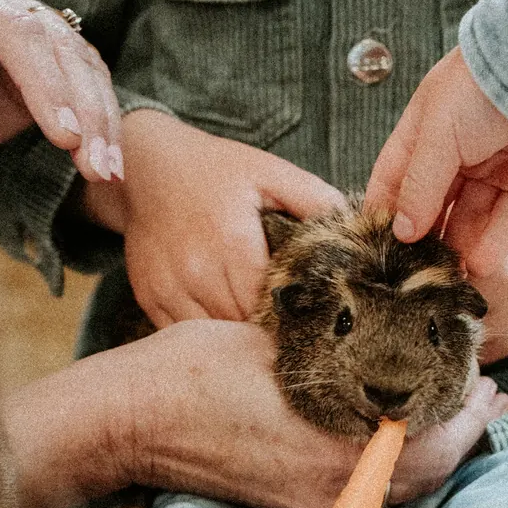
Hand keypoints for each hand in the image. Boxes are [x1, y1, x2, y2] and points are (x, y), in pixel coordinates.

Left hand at [0, 0, 123, 180]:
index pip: (13, 31)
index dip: (45, 83)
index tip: (65, 137)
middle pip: (56, 44)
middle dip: (83, 108)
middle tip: (97, 166)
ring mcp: (23, 20)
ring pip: (80, 61)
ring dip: (100, 118)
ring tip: (107, 172)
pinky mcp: (43, 53)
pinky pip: (84, 79)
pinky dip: (99, 119)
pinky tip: (108, 159)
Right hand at [87, 109, 344, 323]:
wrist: (146, 166)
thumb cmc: (216, 169)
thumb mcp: (270, 173)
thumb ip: (316, 200)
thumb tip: (361, 224)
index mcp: (235, 244)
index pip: (272, 306)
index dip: (293, 319)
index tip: (310, 324)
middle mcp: (198, 271)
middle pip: (243, 328)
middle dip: (267, 335)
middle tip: (290, 339)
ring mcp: (170, 287)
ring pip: (213, 338)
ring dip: (235, 341)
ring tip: (257, 340)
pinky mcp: (149, 297)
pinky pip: (182, 336)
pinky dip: (205, 339)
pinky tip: (221, 333)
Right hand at [114, 320, 507, 507]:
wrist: (127, 422)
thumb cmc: (192, 370)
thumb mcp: (277, 341)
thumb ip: (341, 352)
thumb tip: (388, 339)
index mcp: (335, 443)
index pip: (430, 438)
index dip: (468, 409)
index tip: (491, 380)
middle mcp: (331, 486)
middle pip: (424, 473)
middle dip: (462, 434)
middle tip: (493, 399)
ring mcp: (309, 502)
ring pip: (397, 488)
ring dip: (432, 453)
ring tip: (459, 418)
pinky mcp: (290, 504)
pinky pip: (364, 492)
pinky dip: (395, 466)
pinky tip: (400, 437)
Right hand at [364, 47, 507, 272]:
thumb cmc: (485, 86)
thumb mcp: (438, 132)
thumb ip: (419, 184)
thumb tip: (400, 231)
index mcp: (427, 127)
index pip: (395, 176)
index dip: (384, 211)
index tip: (375, 249)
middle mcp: (459, 147)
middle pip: (434, 202)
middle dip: (425, 237)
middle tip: (414, 274)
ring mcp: (496, 164)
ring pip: (471, 215)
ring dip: (459, 246)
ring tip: (448, 277)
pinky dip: (494, 242)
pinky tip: (478, 266)